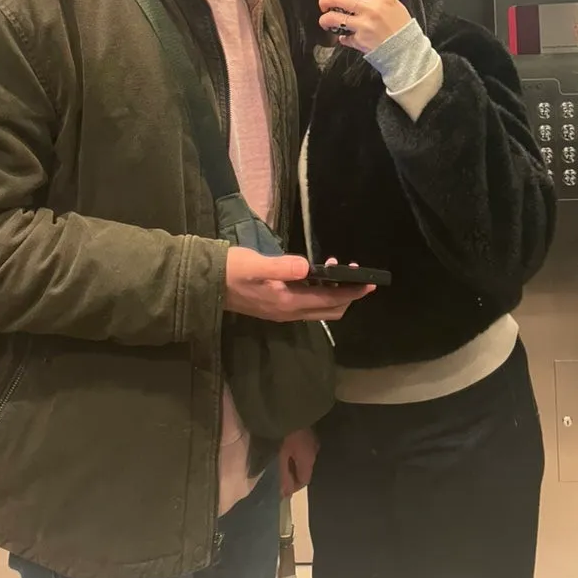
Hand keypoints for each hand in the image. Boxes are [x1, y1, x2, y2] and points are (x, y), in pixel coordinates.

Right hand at [224, 248, 374, 321]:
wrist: (207, 284)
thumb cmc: (231, 271)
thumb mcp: (255, 264)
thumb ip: (281, 266)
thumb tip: (306, 267)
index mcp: (287, 303)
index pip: (329, 300)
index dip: (351, 292)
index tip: (369, 282)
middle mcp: (289, 312)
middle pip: (330, 310)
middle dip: (349, 294)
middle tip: (357, 273)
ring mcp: (283, 311)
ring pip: (321, 308)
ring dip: (336, 293)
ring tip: (340, 270)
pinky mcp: (278, 306)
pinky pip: (309, 304)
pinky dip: (322, 292)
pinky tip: (319, 275)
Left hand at [279, 428, 318, 497]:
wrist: (291, 407)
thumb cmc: (285, 434)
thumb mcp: (281, 456)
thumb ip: (283, 476)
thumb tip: (285, 495)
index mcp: (309, 460)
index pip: (304, 481)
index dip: (293, 485)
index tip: (281, 484)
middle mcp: (315, 452)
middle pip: (305, 469)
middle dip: (293, 473)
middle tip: (279, 471)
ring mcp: (314, 440)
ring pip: (305, 458)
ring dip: (294, 461)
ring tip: (281, 458)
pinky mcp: (310, 431)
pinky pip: (304, 448)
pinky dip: (296, 451)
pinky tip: (287, 446)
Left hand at [318, 0, 410, 53]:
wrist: (407, 53)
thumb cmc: (402, 28)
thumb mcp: (394, 6)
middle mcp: (372, 10)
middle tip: (322, 1)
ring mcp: (364, 26)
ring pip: (334, 18)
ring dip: (325, 19)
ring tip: (325, 20)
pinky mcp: (360, 41)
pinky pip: (344, 37)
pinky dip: (343, 37)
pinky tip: (347, 37)